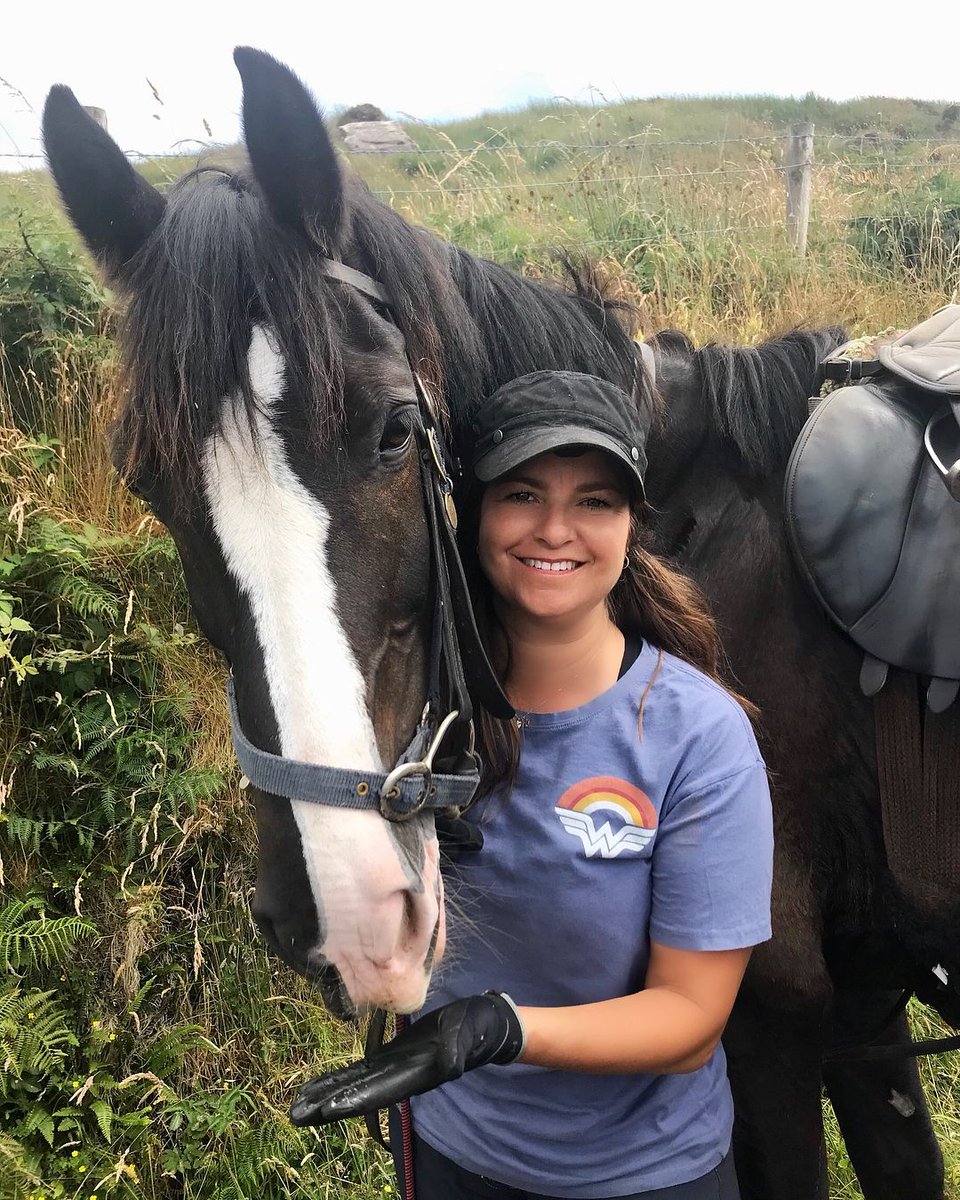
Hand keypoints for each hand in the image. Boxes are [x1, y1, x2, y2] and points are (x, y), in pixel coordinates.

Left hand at [289, 991, 524, 1124]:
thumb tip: (451, 1065)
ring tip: (297, 1104)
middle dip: (327, 1105)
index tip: (326, 1108)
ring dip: (325, 1094)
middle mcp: (399, 1077)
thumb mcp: (468, 1034)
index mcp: (415, 1073)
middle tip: (295, 1115)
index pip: (379, 1090)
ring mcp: (393, 1068)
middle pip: (358, 1094)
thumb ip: (457, 1050)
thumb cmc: (476, 1027)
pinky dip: (337, 1078)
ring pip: (353, 1085)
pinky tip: (318, 1083)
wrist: (483, 1022)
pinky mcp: (390, 1057)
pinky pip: (358, 1070)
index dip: (353, 1099)